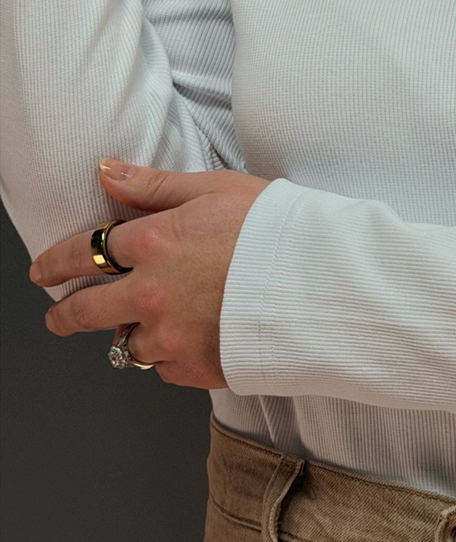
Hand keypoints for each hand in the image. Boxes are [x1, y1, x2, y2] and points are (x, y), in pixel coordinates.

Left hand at [29, 160, 271, 388]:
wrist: (324, 283)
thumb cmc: (279, 228)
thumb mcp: (218, 188)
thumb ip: (155, 185)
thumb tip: (105, 171)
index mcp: (153, 243)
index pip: (84, 252)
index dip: (56, 262)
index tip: (44, 270)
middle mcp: (150, 293)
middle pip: (85, 312)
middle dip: (63, 315)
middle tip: (58, 317)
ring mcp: (171, 336)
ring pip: (125, 346)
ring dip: (129, 336)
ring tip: (145, 329)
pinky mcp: (196, 368)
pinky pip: (163, 369)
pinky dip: (168, 357)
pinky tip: (187, 342)